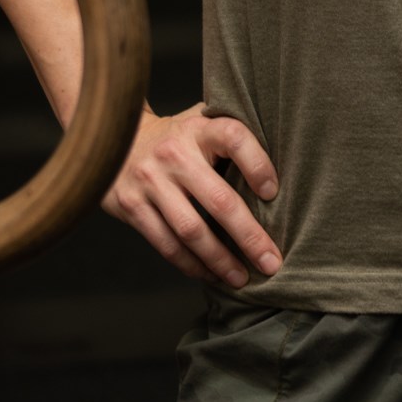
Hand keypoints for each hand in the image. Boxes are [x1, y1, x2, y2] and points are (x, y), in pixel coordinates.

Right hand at [102, 102, 282, 288]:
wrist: (114, 138)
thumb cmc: (177, 138)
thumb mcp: (201, 123)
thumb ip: (233, 135)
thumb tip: (287, 158)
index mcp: (197, 129)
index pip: (234, 138)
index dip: (257, 164)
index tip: (273, 193)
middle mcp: (173, 154)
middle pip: (218, 200)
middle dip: (249, 237)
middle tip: (272, 262)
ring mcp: (149, 181)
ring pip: (191, 230)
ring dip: (221, 260)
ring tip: (243, 278)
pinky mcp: (131, 206)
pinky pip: (166, 244)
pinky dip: (191, 265)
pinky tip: (210, 274)